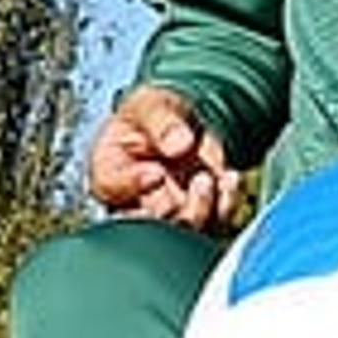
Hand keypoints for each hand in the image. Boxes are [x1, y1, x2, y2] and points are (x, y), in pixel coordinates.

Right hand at [89, 85, 242, 230]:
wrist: (181, 123)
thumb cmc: (153, 114)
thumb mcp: (150, 104)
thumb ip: (160, 121)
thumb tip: (179, 144)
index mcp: (108, 171)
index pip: (111, 188)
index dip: (135, 184)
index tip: (157, 171)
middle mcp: (132, 202)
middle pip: (147, 224)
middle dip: (175, 208)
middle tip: (198, 179)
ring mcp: (166, 215)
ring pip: (181, 232)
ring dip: (203, 209)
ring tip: (210, 178)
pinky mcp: (197, 217)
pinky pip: (213, 225)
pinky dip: (225, 204)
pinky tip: (229, 180)